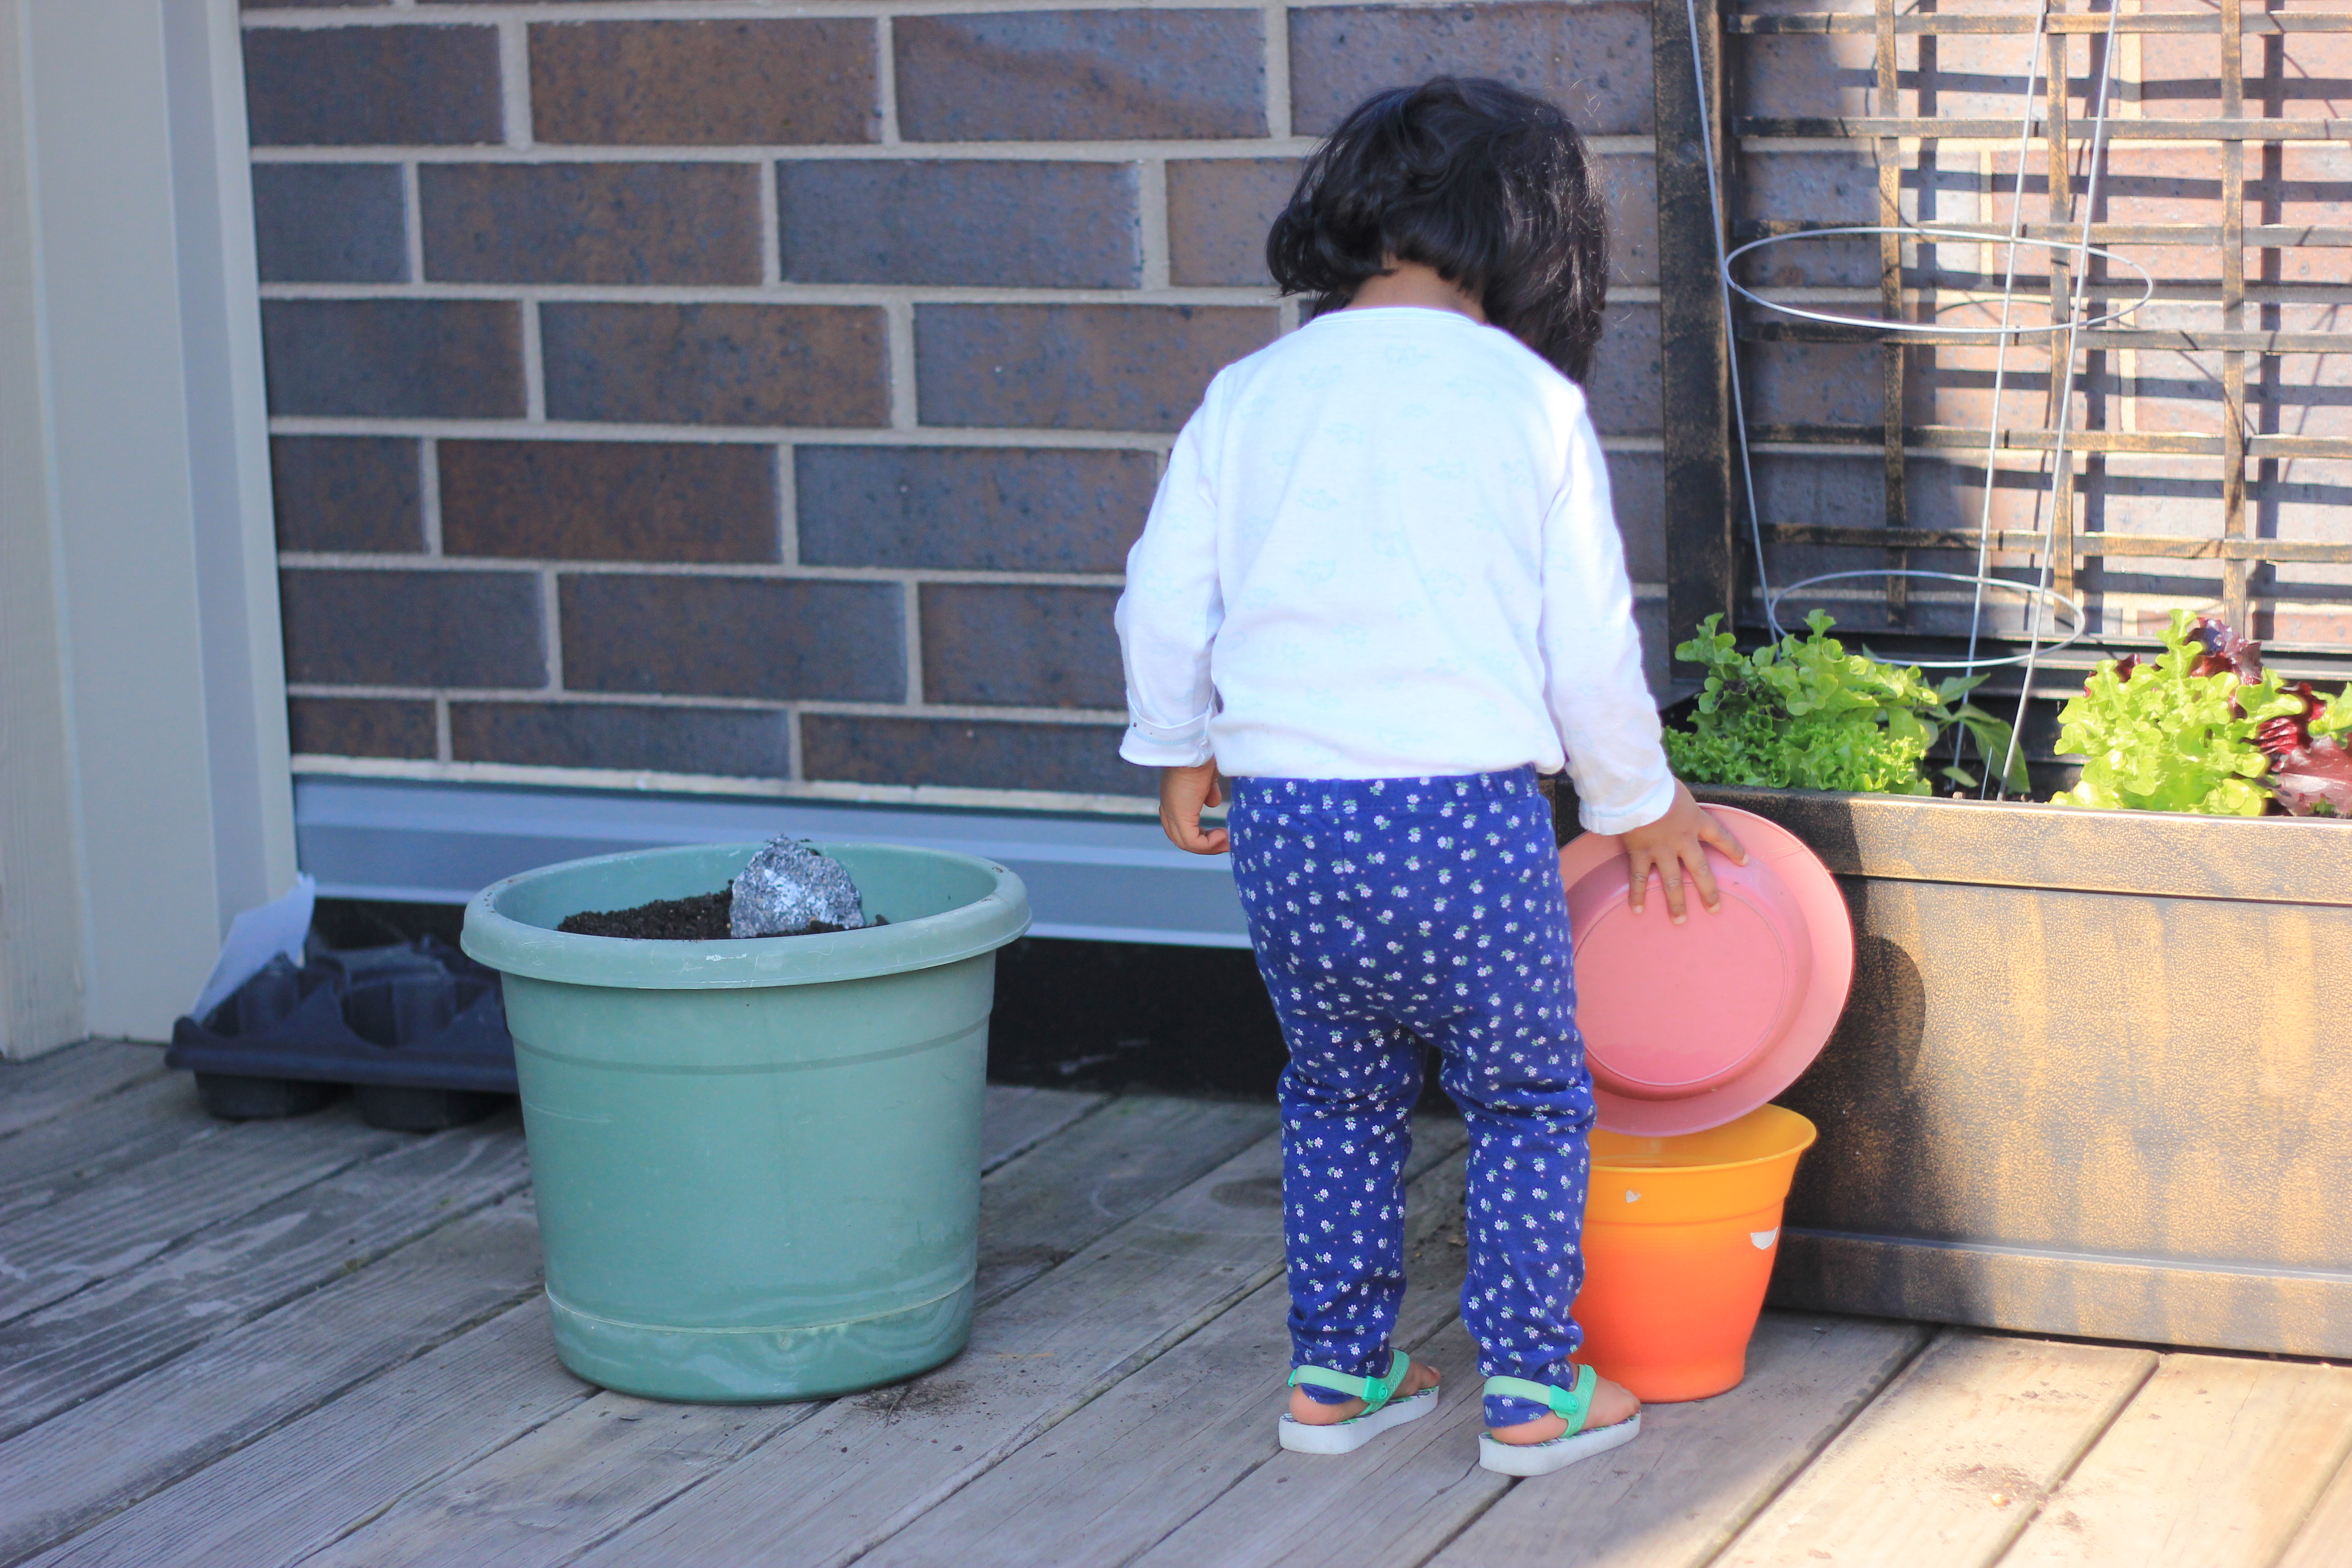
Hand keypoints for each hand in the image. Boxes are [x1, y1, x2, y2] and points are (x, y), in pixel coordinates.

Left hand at [1159, 761, 1228, 854]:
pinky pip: (1193, 842)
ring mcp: (1172, 812)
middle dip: (1204, 843)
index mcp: (1173, 796)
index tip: (1219, 832)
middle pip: (1180, 837)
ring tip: (1227, 841)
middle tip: (1225, 842)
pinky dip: (1210, 844)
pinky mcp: (1180, 815)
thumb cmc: (1204, 754)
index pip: (1179, 825)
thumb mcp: (1206, 776)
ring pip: (1185, 843)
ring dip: (1209, 846)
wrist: (1197, 746)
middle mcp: (1168, 806)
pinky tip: (1224, 836)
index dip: (1199, 833)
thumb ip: (1207, 790)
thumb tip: (1212, 802)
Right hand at [1618, 781, 1746, 922]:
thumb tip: (1673, 797)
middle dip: (1707, 891)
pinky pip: (1639, 877)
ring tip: (1679, 920)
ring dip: (1676, 902)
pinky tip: (1638, 910)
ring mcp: (1661, 849)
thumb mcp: (1678, 788)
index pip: (1721, 837)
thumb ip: (1680, 799)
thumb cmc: (1657, 782)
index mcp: (1696, 820)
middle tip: (1714, 909)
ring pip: (1671, 881)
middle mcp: (1683, 840)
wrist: (1636, 788)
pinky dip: (1637, 894)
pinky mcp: (1640, 852)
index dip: (1734, 849)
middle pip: (1700, 870)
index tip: (1744, 862)